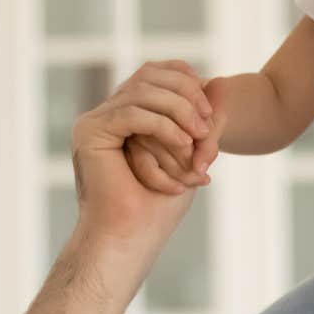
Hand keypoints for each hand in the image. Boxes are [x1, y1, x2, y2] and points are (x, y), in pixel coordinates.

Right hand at [70, 61, 223, 247]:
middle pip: (148, 76)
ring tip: (201, 135)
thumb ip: (204, 120)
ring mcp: (96, 121)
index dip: (185, 80)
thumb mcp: (192, 154)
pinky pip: (132, 114)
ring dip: (179, 111)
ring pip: (142, 91)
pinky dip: (163, 126)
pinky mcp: (90, 132)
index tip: (211, 106)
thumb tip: (224, 82)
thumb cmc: (158, 208)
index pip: (154, 74)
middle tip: (209, 120)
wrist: (129, 239)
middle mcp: (107, 114)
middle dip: (185, 93)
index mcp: (126, 115)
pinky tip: (183, 143)